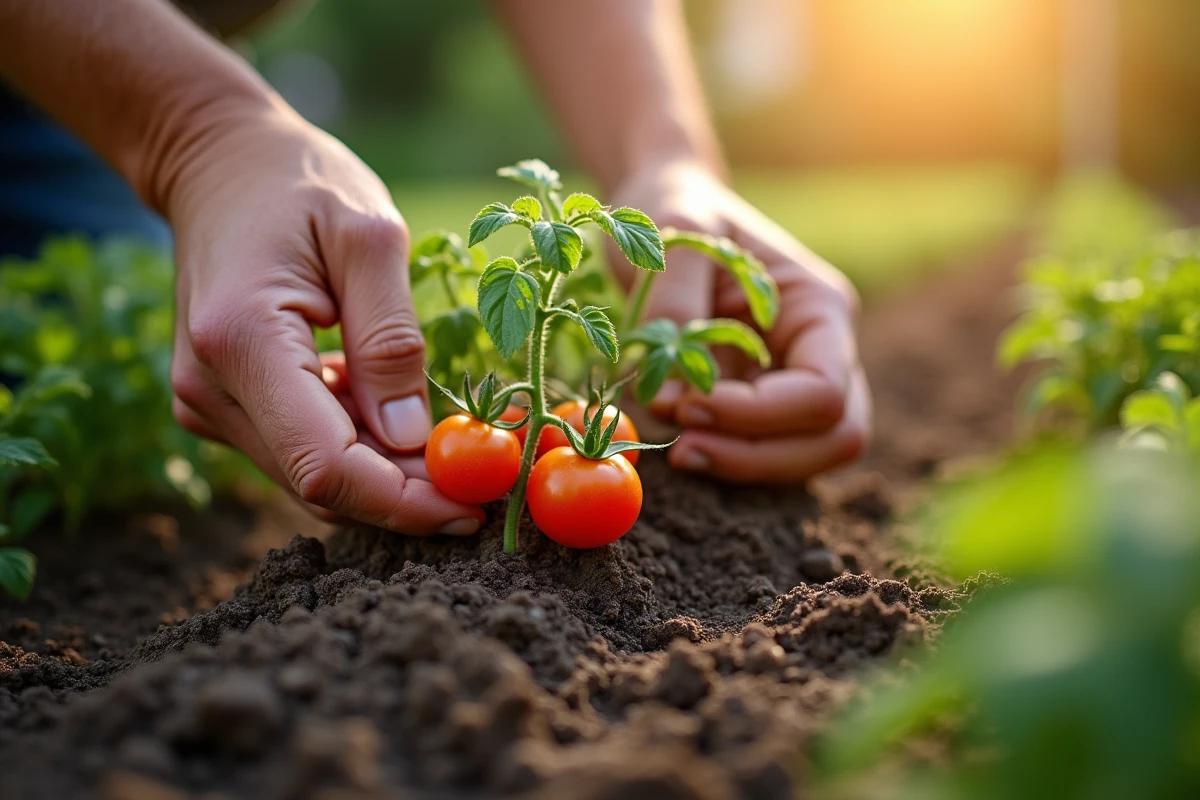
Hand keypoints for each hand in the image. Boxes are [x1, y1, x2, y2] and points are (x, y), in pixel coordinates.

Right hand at [165, 106, 483, 534]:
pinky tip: (396, 415)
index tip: (472, 509)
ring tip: (450, 445)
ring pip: (311, 477)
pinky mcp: (220, 404)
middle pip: (319, 484)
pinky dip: (358, 449)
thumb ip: (391, 340)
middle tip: (480, 484)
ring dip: (385, 476)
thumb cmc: (300, 184)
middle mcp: (209, 387)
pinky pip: (300, 450)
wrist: (219, 166)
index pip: (326, 465)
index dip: (403, 501)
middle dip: (405, 496)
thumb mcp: (370, 238)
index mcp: (241, 341)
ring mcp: (207, 401)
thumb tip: (413, 441)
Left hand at [610, 161, 870, 482]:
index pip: (824, 392)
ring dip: (744, 465)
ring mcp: (797, 379)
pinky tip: (680, 442)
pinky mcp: (765, 401)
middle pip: (834, 437)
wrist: (671, 207)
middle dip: (760, 455)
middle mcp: (824, 349)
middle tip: (683, 449)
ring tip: (679, 452)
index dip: (758, 415)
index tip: (688, 405)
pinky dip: (728, 458)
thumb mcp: (674, 233)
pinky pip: (767, 450)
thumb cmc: (679, 210)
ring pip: (807, 456)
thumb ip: (674, 306)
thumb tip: (672, 395)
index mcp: (821, 306)